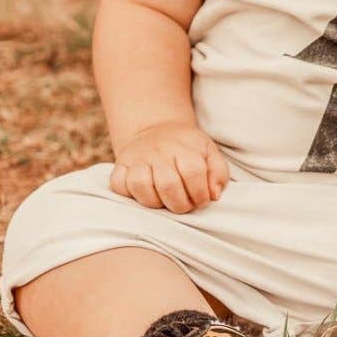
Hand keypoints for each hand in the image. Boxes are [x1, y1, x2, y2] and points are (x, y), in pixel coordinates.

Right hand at [109, 121, 229, 213]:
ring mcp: (137, 157)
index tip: (201, 200)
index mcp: (184, 146)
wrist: (158, 130)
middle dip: (180, 204)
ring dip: (154, 202)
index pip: (193, 172)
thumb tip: (213, 195)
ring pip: (140, 185)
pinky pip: (118, 184)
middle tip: (184, 205)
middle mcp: (158, 150)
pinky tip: (143, 193)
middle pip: (168, 184)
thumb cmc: (188, 149)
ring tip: (164, 201)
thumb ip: (218, 173)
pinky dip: (128, 194)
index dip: (200, 193)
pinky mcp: (121, 164)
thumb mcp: (209, 153)